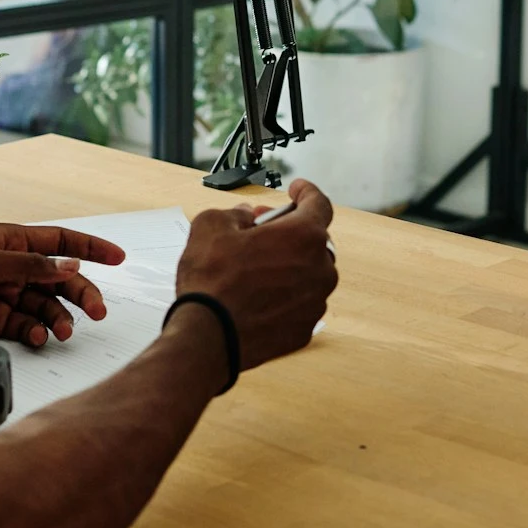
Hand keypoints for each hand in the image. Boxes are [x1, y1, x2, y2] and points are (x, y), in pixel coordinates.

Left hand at [0, 223, 126, 347]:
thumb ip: (29, 266)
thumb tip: (68, 266)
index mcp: (8, 242)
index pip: (59, 241)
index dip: (90, 247)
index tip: (117, 257)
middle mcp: (10, 268)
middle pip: (60, 278)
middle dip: (81, 293)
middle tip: (97, 310)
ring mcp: (4, 296)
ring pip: (47, 306)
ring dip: (60, 318)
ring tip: (64, 331)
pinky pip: (29, 327)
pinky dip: (38, 333)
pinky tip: (39, 338)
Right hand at [174, 178, 337, 371]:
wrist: (208, 337)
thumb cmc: (212, 282)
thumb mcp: (212, 225)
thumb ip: (236, 213)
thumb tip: (246, 218)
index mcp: (304, 236)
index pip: (319, 203)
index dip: (306, 192)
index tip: (298, 190)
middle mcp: (319, 268)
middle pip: (313, 240)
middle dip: (290, 233)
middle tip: (262, 234)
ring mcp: (315, 301)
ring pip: (308, 273)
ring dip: (288, 266)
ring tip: (255, 269)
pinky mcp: (305, 328)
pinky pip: (300, 302)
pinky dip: (285, 295)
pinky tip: (258, 297)